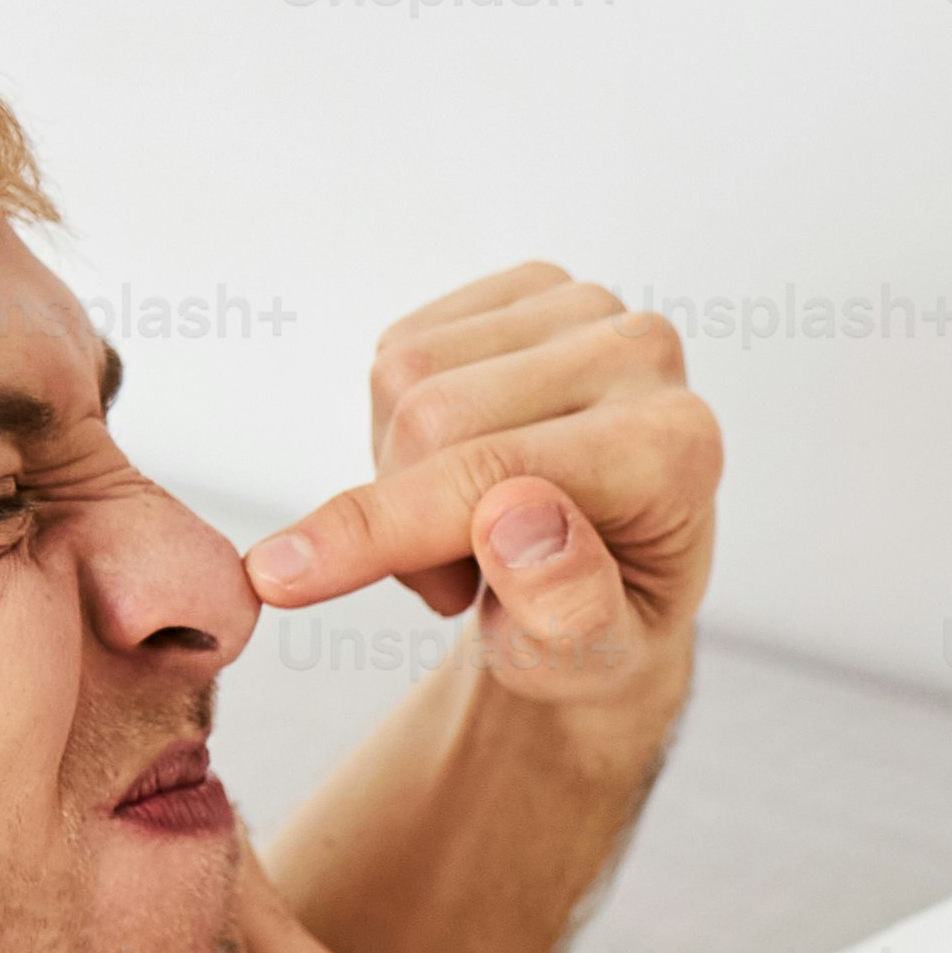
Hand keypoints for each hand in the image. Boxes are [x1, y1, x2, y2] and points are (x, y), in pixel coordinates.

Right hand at [238, 266, 722, 724]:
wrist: (607, 589)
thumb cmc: (592, 633)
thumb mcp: (585, 663)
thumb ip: (565, 607)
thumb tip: (516, 514)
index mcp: (675, 448)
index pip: (491, 473)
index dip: (379, 531)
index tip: (275, 579)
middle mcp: (643, 355)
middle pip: (432, 412)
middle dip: (403, 517)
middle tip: (457, 583)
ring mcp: (588, 308)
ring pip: (403, 374)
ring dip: (399, 477)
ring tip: (466, 535)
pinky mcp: (533, 289)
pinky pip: (399, 348)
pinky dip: (399, 429)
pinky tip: (458, 473)